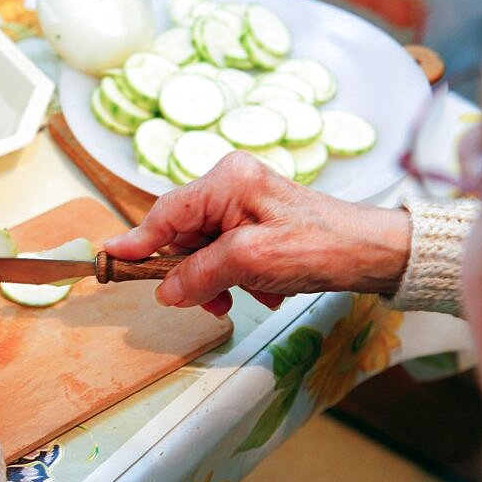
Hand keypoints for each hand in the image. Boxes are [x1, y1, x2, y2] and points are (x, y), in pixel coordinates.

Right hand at [104, 152, 411, 315]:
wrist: (373, 253)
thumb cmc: (321, 247)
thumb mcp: (251, 263)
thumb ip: (201, 274)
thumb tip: (166, 290)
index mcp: (226, 180)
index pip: (165, 212)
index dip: (136, 240)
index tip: (108, 258)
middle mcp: (231, 184)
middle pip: (183, 232)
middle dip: (191, 271)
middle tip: (203, 301)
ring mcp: (245, 201)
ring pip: (203, 247)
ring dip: (216, 279)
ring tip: (240, 298)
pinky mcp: (257, 220)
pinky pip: (226, 251)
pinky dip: (236, 276)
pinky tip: (263, 290)